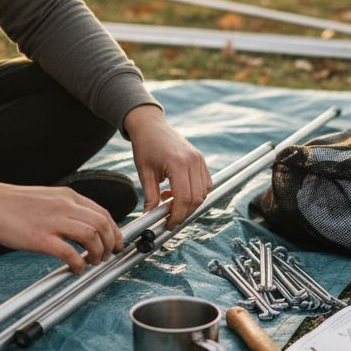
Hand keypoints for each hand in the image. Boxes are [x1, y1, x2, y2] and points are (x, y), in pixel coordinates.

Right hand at [0, 182, 122, 273]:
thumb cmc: (14, 203)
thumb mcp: (48, 198)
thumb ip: (66, 209)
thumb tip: (82, 227)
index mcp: (68, 196)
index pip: (103, 213)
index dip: (115, 231)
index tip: (116, 243)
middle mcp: (65, 206)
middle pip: (102, 224)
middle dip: (111, 243)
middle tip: (108, 256)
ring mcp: (53, 221)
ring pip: (91, 236)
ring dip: (98, 253)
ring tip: (93, 262)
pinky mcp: (40, 237)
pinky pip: (69, 252)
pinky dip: (78, 263)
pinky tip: (76, 268)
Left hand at [124, 104, 211, 228]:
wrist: (151, 126)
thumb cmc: (145, 145)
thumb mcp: (144, 172)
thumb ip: (150, 196)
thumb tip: (150, 217)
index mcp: (178, 163)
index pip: (184, 198)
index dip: (177, 215)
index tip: (169, 224)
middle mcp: (193, 161)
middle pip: (197, 198)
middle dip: (184, 212)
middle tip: (170, 218)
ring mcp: (199, 160)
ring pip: (203, 192)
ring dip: (190, 203)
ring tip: (170, 201)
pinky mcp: (201, 160)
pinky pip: (206, 183)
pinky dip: (196, 193)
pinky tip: (178, 192)